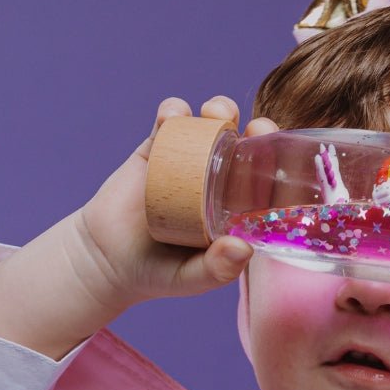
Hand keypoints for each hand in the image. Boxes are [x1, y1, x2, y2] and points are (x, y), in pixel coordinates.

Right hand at [74, 96, 278, 307]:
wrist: (106, 260)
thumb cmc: (159, 274)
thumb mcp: (191, 278)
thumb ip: (216, 269)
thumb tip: (244, 249)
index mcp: (237, 207)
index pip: (268, 181)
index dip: (280, 164)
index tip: (283, 157)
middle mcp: (218, 180)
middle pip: (246, 146)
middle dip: (256, 130)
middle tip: (254, 129)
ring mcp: (188, 161)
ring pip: (211, 126)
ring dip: (219, 110)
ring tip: (213, 114)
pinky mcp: (155, 149)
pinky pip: (169, 123)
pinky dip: (173, 112)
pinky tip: (172, 116)